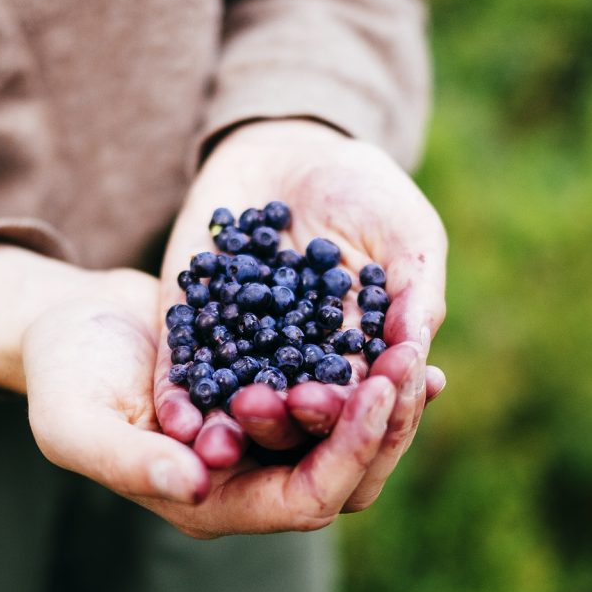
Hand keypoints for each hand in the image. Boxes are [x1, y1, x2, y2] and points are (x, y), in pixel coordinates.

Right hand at [0, 244, 422, 536]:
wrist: (70, 324)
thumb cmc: (64, 373)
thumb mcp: (76, 419)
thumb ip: (126, 460)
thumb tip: (195, 486)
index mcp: (207, 501)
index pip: (303, 502)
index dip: (348, 454)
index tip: (375, 391)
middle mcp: (246, 482)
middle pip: (344, 476)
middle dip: (383, 426)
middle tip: (409, 364)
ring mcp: (263, 442)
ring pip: (349, 439)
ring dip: (386, 400)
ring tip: (414, 349)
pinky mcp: (271, 397)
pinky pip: (336, 394)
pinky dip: (367, 372)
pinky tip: (397, 334)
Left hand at [154, 120, 446, 509]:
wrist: (288, 151)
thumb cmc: (365, 192)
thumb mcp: (406, 233)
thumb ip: (415, 290)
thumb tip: (414, 350)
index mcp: (357, 360)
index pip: (356, 399)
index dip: (351, 405)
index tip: (347, 402)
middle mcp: (299, 369)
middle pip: (293, 415)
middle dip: (287, 418)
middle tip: (282, 408)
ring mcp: (242, 354)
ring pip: (235, 406)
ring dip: (228, 426)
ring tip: (220, 440)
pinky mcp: (192, 332)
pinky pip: (183, 373)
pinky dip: (178, 399)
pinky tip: (176, 419)